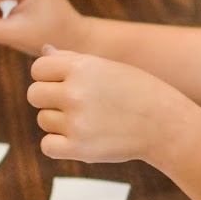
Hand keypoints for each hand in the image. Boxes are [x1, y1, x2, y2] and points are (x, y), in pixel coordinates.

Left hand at [28, 50, 183, 164]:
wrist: (166, 125)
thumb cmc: (137, 92)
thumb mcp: (108, 67)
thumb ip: (72, 60)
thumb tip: (44, 51)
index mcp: (82, 67)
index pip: (38, 69)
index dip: (49, 76)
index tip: (67, 83)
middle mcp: (75, 92)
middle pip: (34, 95)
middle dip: (50, 99)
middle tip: (76, 104)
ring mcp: (76, 122)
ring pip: (43, 120)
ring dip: (59, 122)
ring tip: (88, 120)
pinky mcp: (79, 149)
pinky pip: (48, 145)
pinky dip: (59, 144)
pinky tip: (79, 138)